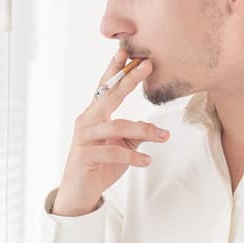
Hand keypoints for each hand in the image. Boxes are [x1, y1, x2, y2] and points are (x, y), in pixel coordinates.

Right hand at [52, 47, 168, 215]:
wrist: (79, 191)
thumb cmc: (99, 164)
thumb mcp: (121, 145)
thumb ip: (134, 134)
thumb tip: (157, 129)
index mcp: (94, 114)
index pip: (106, 87)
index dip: (116, 68)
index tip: (127, 51)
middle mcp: (87, 121)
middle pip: (109, 95)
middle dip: (129, 79)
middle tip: (147, 65)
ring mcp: (84, 137)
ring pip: (117, 126)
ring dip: (144, 129)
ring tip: (164, 136)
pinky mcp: (85, 155)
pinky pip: (114, 152)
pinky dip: (133, 157)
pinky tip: (147, 161)